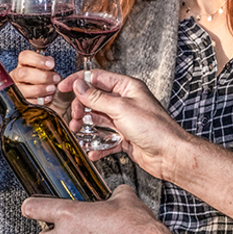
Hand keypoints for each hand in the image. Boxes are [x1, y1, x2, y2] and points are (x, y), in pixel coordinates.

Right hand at [10, 50, 66, 111]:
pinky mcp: (20, 102)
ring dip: (41, 89)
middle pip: (23, 73)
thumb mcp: (49, 70)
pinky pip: (27, 102)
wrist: (52, 98)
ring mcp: (16, 89)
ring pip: (24, 89)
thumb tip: (49, 61)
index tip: (51, 65)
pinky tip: (48, 98)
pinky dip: (39, 100)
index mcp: (23, 64)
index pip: (24, 57)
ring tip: (52, 89)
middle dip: (42, 77)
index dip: (38, 60)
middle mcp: (16, 75)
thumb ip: (48, 64)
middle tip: (56, 79)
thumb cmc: (48, 80)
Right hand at [60, 68, 189, 175]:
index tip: (62, 87)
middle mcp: (125, 102)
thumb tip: (79, 85)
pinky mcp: (124, 137)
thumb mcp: (121, 109)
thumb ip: (97, 97)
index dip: (78, 81)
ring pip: (97, 120)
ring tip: (78, 133)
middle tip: (74, 118)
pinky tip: (93, 150)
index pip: (97, 78)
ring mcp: (124, 120)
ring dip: (86, 127)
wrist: (170, 155)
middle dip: (81, 109)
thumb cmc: (155, 129)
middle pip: (94, 100)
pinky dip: (97, 145)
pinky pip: (105, 139)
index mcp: (127, 88)